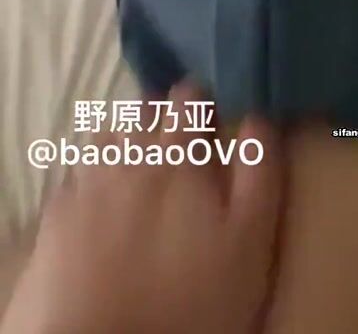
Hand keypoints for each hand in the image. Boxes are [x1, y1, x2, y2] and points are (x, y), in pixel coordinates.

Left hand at [2, 84, 283, 333]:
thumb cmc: (189, 300)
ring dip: (126, 139)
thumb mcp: (248, 242)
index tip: (216, 118)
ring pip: (107, 135)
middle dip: (163, 114)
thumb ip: (259, 173)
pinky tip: (103, 199)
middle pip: (144, 108)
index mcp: (177, 152)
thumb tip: (262, 115)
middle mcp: (127, 152)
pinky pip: (77, 174)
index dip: (205, 100)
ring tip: (143, 167)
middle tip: (181, 143)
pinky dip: (92, 175)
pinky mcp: (56, 214)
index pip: (189, 96)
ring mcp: (86, 181)